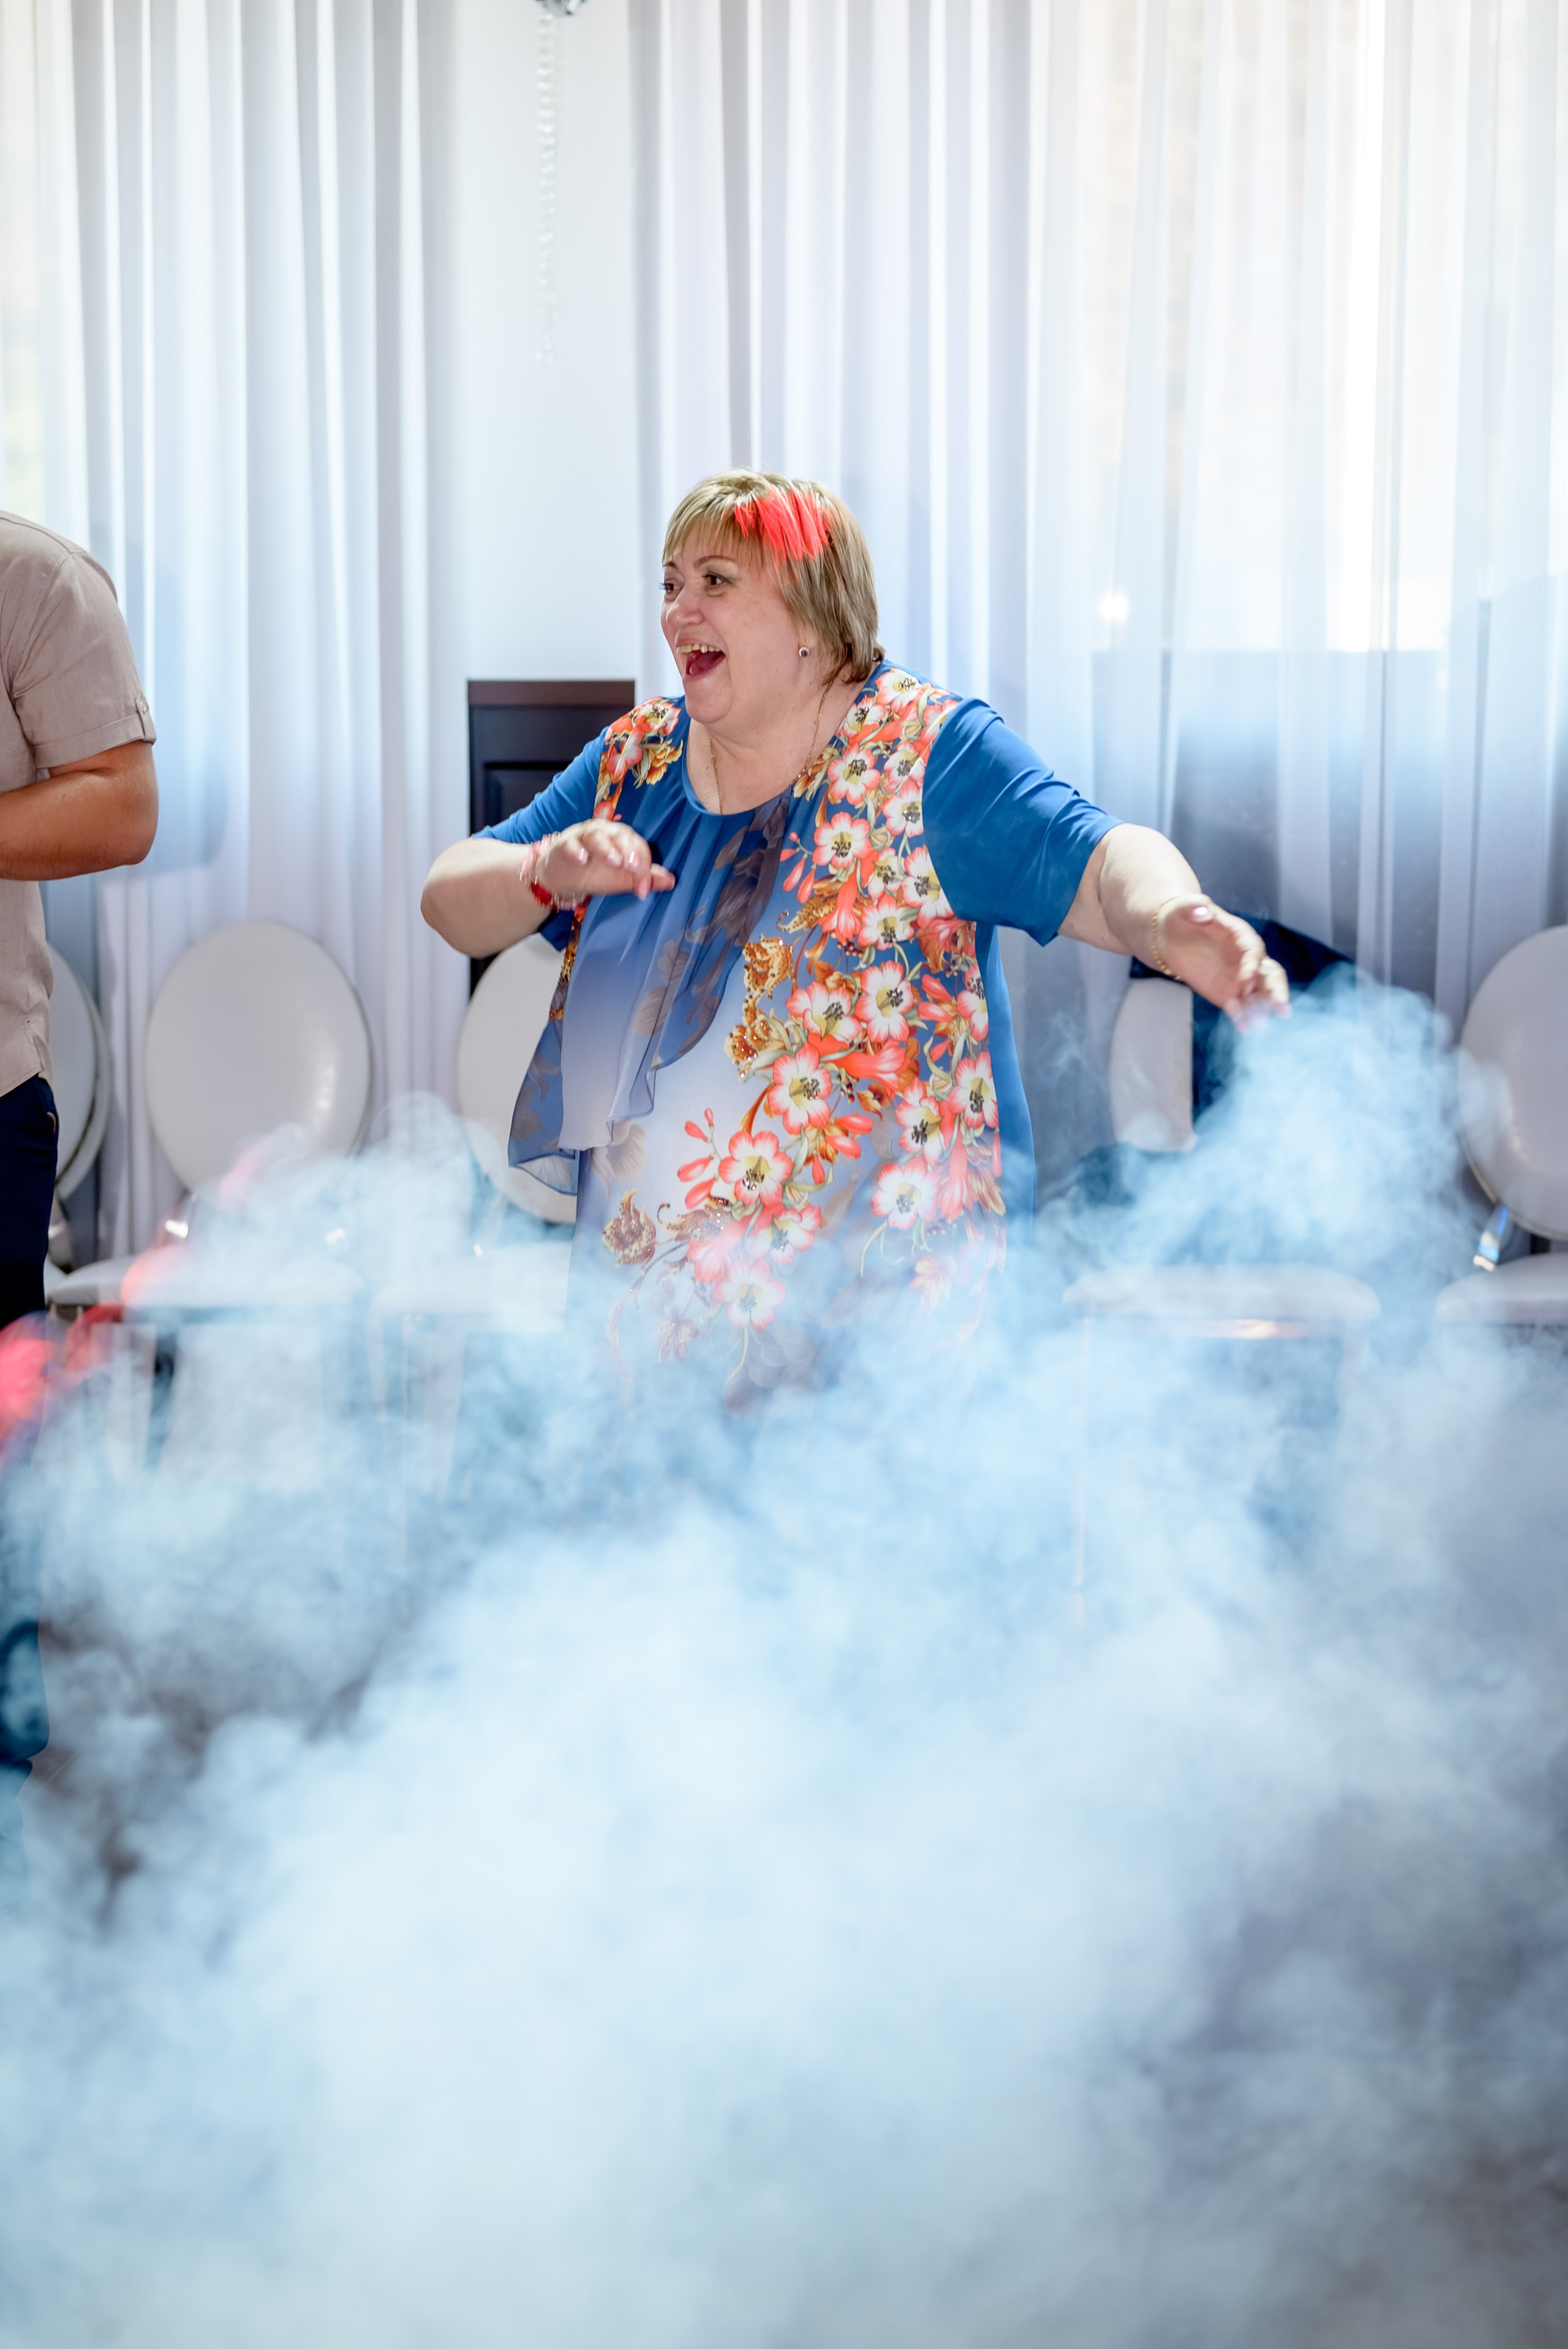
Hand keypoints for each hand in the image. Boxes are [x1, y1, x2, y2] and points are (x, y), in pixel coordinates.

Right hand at [536, 821, 674, 904]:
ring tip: (613, 861)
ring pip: (596, 834)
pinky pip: (570, 843)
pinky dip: (576, 850)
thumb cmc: (596, 873)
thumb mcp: (622, 878)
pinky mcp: (564, 844)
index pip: (638, 846)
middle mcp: (605, 832)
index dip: (643, 866)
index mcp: (623, 839)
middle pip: (620, 833)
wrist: (565, 876)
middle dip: (628, 849)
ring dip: (606, 847)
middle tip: (631, 867)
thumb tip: (671, 881)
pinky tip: (582, 860)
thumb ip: (644, 878)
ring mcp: (584, 836)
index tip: (642, 890)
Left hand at [1152, 899, 1288, 1027]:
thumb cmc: (1180, 916)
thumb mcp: (1183, 908)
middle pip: (1268, 974)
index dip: (1252, 965)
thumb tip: (1203, 910)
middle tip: (1281, 1007)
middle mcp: (1244, 958)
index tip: (1245, 981)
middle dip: (1275, 990)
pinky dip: (1242, 1017)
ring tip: (1259, 1022)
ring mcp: (1238, 977)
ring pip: (1258, 993)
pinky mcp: (1226, 993)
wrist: (1169, 935)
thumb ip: (1194, 908)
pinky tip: (1244, 1028)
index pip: (1253, 950)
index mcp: (1239, 935)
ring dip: (1261, 1007)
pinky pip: (1239, 1007)